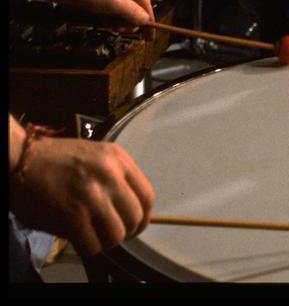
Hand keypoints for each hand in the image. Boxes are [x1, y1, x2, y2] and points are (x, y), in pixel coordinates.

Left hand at [9, 0, 153, 25]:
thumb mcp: (113, 2)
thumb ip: (132, 12)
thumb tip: (146, 21)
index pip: (145, 2)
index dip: (148, 20)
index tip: (151, 37)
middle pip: (134, 8)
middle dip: (128, 21)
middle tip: (120, 29)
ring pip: (122, 11)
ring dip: (117, 21)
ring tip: (109, 24)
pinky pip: (111, 10)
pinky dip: (108, 18)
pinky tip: (102, 20)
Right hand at [10, 131, 153, 257]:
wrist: (23, 159)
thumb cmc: (57, 158)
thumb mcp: (96, 155)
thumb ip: (114, 177)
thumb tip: (126, 209)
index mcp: (118, 159)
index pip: (147, 196)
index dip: (143, 218)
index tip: (135, 226)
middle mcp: (110, 175)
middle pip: (136, 217)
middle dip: (127, 232)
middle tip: (114, 235)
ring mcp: (92, 195)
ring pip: (117, 234)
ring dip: (107, 242)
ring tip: (96, 237)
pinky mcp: (73, 214)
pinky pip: (93, 245)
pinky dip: (89, 249)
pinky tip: (81, 240)